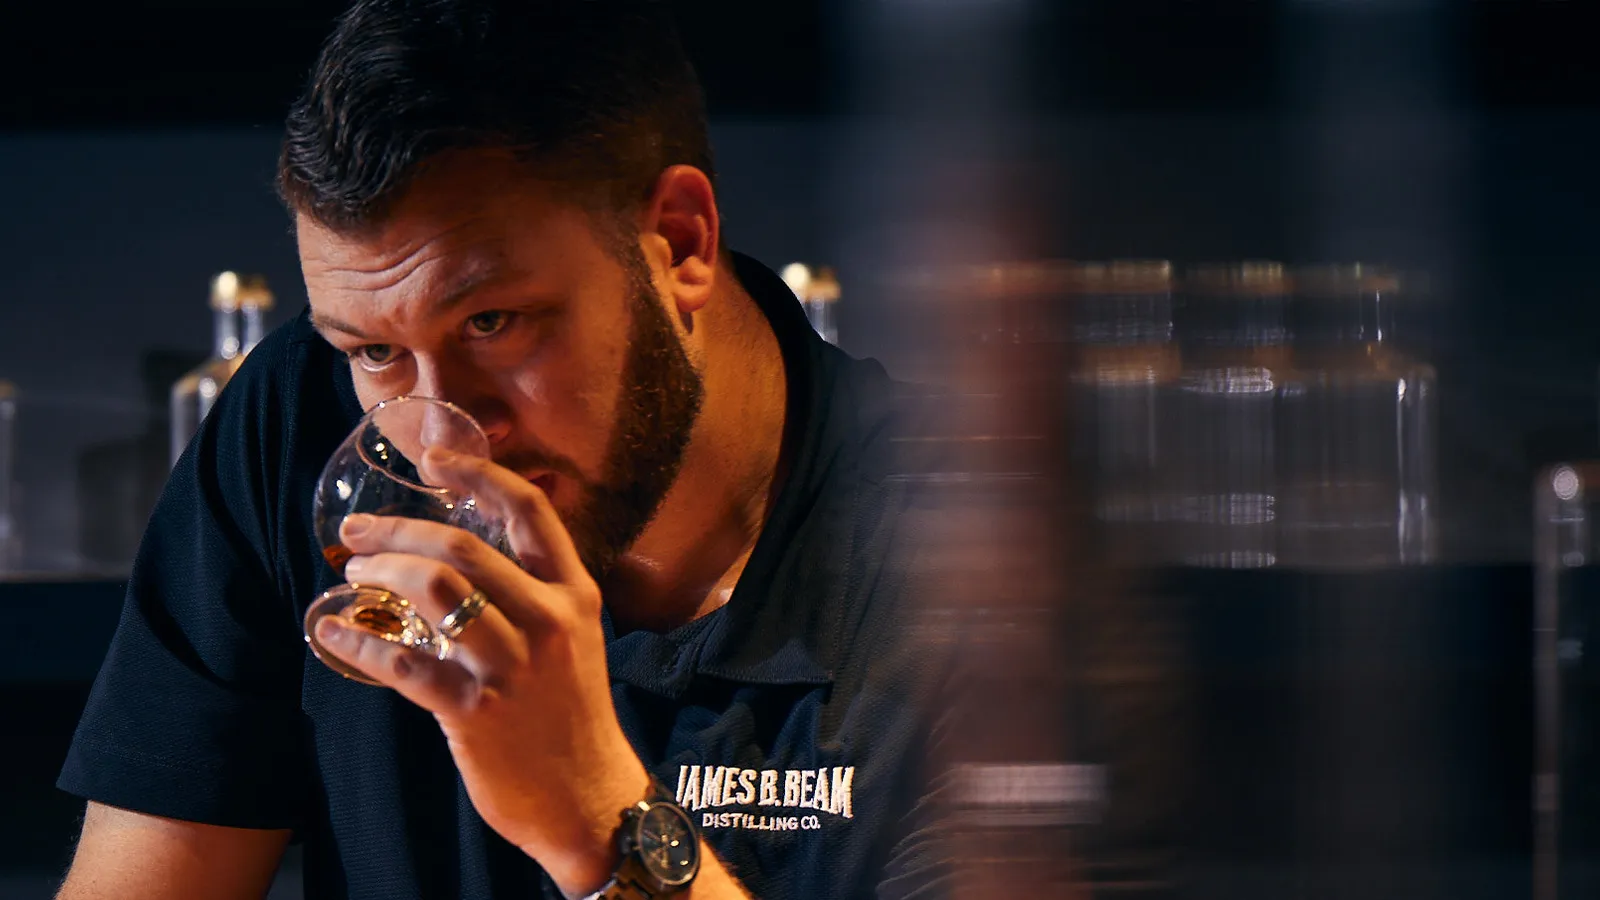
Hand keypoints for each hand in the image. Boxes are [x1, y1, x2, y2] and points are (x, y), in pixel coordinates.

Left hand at [314, 447, 648, 897]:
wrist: (588, 797)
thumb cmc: (571, 716)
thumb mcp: (574, 640)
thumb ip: (532, 597)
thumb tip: (460, 558)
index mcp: (574, 595)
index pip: (529, 511)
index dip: (478, 474)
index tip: (433, 460)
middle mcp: (549, 621)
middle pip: (463, 548)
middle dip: (395, 532)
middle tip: (356, 535)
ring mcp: (513, 668)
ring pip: (435, 592)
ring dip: (380, 576)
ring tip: (354, 579)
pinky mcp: (476, 714)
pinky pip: (404, 664)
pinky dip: (360, 644)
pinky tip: (335, 636)